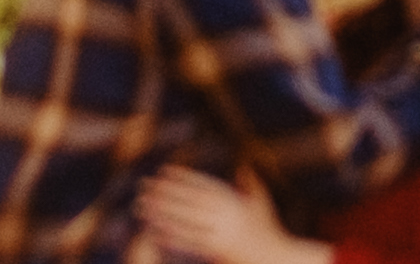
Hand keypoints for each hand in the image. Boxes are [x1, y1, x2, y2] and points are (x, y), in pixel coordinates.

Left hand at [135, 166, 311, 263]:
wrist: (278, 258)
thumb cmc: (270, 233)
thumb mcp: (261, 204)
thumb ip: (250, 184)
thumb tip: (242, 165)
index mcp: (234, 200)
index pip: (203, 184)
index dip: (182, 176)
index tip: (163, 171)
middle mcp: (227, 213)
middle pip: (189, 200)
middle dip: (165, 192)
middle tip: (143, 186)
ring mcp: (223, 232)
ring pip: (185, 220)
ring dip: (162, 212)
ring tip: (141, 206)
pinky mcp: (219, 250)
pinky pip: (190, 242)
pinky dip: (171, 236)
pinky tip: (154, 231)